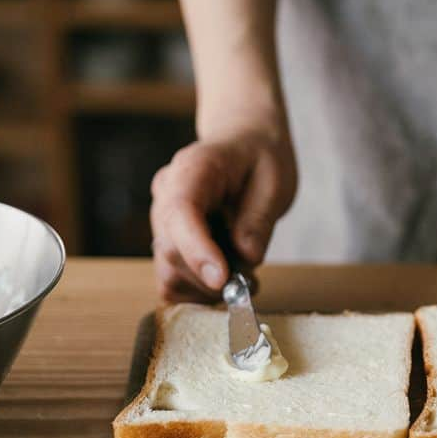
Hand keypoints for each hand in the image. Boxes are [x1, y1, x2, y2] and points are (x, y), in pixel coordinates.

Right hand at [150, 128, 296, 302]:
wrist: (243, 146)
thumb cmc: (259, 159)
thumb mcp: (274, 181)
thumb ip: (259, 219)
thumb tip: (246, 257)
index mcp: (192, 169)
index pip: (180, 213)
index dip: (196, 251)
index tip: (222, 280)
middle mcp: (166, 195)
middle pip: (172, 250)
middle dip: (211, 278)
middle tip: (251, 279)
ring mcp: (162, 221)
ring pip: (169, 273)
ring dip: (207, 288)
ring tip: (242, 276)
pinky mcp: (167, 243)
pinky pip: (171, 281)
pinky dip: (198, 291)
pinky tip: (225, 277)